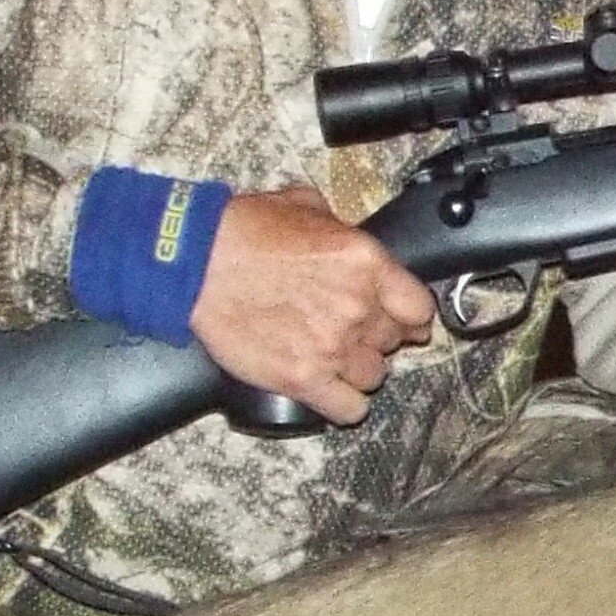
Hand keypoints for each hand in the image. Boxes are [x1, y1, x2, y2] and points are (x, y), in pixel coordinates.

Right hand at [189, 188, 436, 420]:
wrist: (196, 262)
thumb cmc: (244, 231)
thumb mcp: (306, 206)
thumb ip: (342, 229)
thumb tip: (349, 238)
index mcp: (366, 263)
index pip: (419, 307)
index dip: (411, 315)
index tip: (403, 320)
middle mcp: (357, 307)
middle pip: (395, 341)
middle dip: (376, 337)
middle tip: (351, 330)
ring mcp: (332, 347)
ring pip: (375, 376)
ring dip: (358, 369)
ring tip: (334, 356)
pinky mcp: (302, 378)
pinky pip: (349, 409)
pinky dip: (344, 404)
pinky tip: (331, 391)